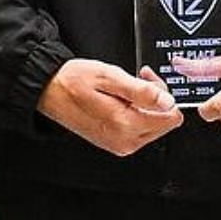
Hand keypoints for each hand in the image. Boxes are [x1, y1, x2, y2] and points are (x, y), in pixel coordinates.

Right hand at [35, 58, 181, 156]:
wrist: (49, 91)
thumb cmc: (73, 81)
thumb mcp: (109, 76)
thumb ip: (141, 91)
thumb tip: (167, 101)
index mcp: (125, 125)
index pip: (171, 117)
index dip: (165, 93)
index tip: (147, 78)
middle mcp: (125, 141)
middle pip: (165, 123)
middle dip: (157, 99)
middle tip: (138, 78)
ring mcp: (120, 144)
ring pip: (154, 126)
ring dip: (146, 105)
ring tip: (125, 88)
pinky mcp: (115, 143)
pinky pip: (139, 130)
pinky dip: (136, 113)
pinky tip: (120, 99)